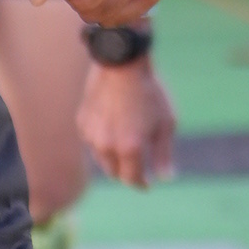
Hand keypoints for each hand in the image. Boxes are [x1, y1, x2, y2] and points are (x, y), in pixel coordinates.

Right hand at [78, 58, 177, 188]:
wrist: (122, 63)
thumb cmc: (149, 92)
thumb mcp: (166, 123)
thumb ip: (163, 154)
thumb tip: (165, 179)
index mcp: (129, 148)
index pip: (132, 179)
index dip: (141, 184)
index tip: (148, 183)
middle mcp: (106, 146)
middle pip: (114, 172)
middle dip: (127, 174)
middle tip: (138, 170)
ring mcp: (91, 134)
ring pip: (101, 158)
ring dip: (113, 160)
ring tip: (125, 153)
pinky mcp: (82, 121)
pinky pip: (92, 141)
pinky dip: (102, 144)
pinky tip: (112, 133)